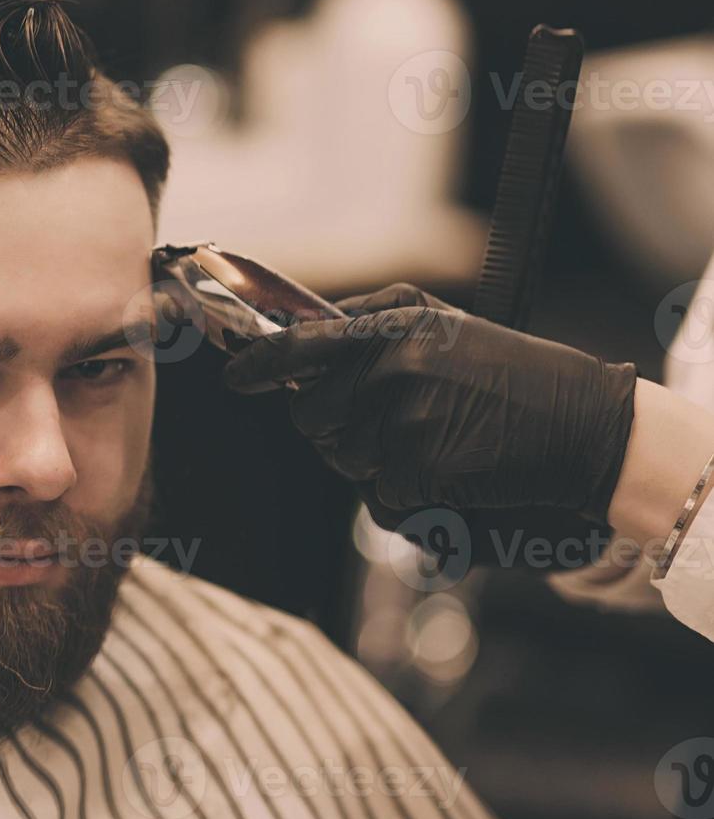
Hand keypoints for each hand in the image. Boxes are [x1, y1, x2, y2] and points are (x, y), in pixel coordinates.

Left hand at [223, 283, 638, 523]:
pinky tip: (450, 468)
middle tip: (388, 421)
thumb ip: (371, 324)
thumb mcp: (443, 326)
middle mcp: (391, 364)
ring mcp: (403, 416)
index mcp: (393, 325)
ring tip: (431, 438)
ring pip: (342, 458)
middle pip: (309, 414)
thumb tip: (302, 336)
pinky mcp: (418, 466)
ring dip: (373, 461)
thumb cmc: (509, 376)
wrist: (584, 425)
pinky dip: (409, 492)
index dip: (257, 365)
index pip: (300, 345)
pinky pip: (381, 493)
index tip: (234, 378)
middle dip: (332, 427)